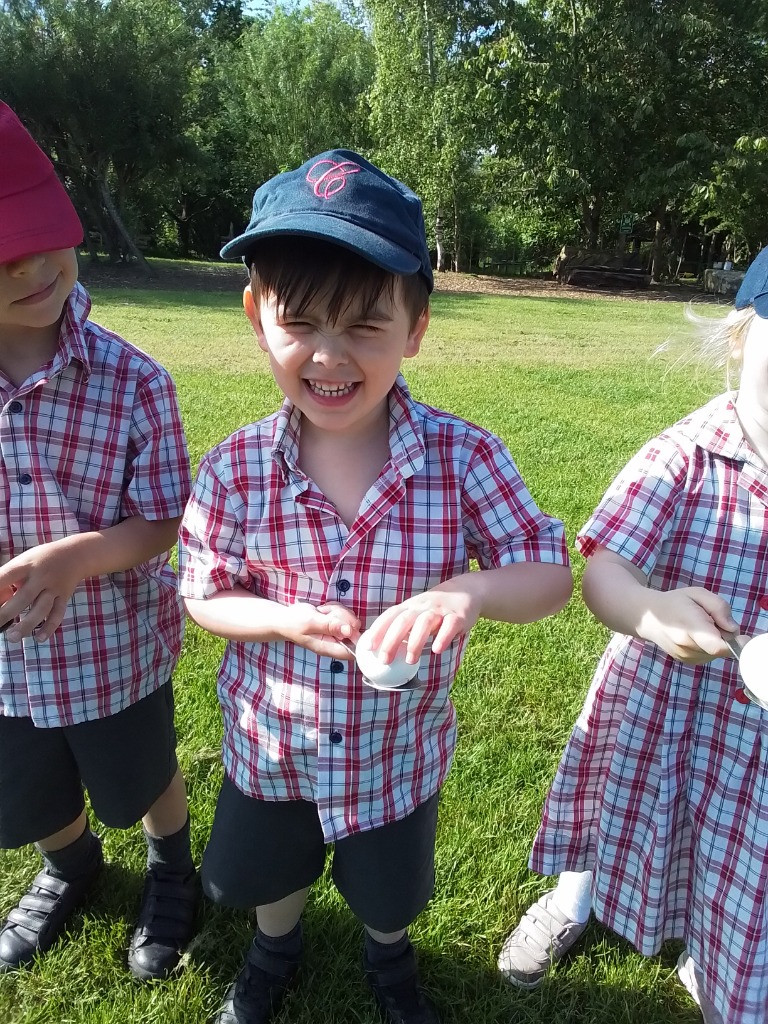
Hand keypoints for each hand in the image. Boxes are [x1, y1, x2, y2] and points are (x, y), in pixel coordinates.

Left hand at [0, 541, 83, 641]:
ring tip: (12, 637)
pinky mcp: (64, 597)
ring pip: (42, 609)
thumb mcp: (24, 562)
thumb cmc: (40, 560)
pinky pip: (58, 614)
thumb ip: (10, 580)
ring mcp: (55, 587)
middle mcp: (42, 576)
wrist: (75, 554)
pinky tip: (39, 638)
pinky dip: (49, 627)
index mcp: (26, 564)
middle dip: (7, 612)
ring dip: (27, 624)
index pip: (7, 575)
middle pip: (24, 596)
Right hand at [278, 600, 360, 658]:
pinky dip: (335, 608)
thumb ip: (330, 626)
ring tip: (322, 613)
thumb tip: (349, 630)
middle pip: (354, 630)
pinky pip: (344, 612)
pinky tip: (323, 610)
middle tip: (327, 615)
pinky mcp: (336, 622)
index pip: (353, 651)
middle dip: (343, 617)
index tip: (348, 625)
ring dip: (337, 611)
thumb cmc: (294, 623)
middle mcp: (335, 641)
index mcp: (329, 647)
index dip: (357, 638)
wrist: (286, 617)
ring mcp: (337, 631)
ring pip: (350, 619)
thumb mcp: (311, 623)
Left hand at [365, 580, 482, 664]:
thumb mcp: (418, 612)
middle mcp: (423, 606)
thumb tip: (385, 649)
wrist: (467, 590)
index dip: (378, 630)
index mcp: (410, 606)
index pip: (390, 616)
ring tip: (410, 660)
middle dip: (392, 640)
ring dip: (415, 642)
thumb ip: (405, 627)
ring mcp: (440, 610)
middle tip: (384, 660)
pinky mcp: (458, 616)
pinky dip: (443, 637)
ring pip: (424, 623)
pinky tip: (437, 650)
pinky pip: (449, 626)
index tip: (367, 647)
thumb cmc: (436, 608)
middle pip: (403, 620)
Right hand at [637, 587, 738, 664]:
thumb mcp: (697, 593)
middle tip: (712, 620)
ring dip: (717, 641)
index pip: (715, 646)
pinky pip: (711, 656)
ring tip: (701, 626)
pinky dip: (710, 646)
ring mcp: (687, 657)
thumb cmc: (675, 602)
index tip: (744, 639)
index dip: (735, 645)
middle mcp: (687, 646)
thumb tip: (733, 629)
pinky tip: (697, 635)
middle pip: (722, 648)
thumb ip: (719, 607)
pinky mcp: (689, 662)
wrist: (647, 618)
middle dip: (725, 635)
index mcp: (688, 626)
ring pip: (718, 653)